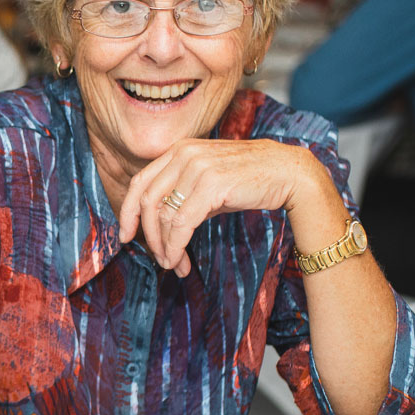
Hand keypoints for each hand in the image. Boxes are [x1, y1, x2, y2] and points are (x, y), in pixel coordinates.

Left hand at [117, 139, 336, 277]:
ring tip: (174, 264)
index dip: (128, 211)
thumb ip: (181, 194)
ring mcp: (197, 167)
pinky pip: (181, 223)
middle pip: (147, 200)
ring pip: (164, 215)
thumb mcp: (208, 182)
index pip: (141, 181)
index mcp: (179, 150)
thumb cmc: (249, 180)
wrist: (289, 173)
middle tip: (156, 258)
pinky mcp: (212, 185)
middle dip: (147, 235)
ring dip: (165, 247)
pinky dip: (175, 246)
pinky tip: (180, 260)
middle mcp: (184, 154)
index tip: (126, 236)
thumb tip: (159, 227)